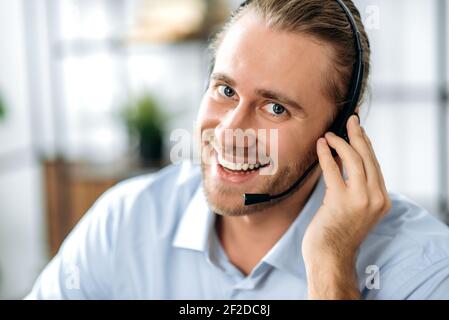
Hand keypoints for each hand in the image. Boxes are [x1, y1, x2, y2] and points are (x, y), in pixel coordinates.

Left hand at [302, 114, 391, 298]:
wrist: (330, 257)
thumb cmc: (338, 233)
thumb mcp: (355, 209)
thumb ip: (357, 189)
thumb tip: (346, 161)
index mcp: (382, 199)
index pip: (375, 164)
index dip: (366, 144)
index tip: (358, 129)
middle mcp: (376, 198)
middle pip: (368, 157)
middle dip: (358, 135)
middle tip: (350, 120)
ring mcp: (360, 199)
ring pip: (354, 160)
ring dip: (340, 142)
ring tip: (328, 134)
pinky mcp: (341, 200)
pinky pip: (334, 170)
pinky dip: (326, 154)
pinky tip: (320, 145)